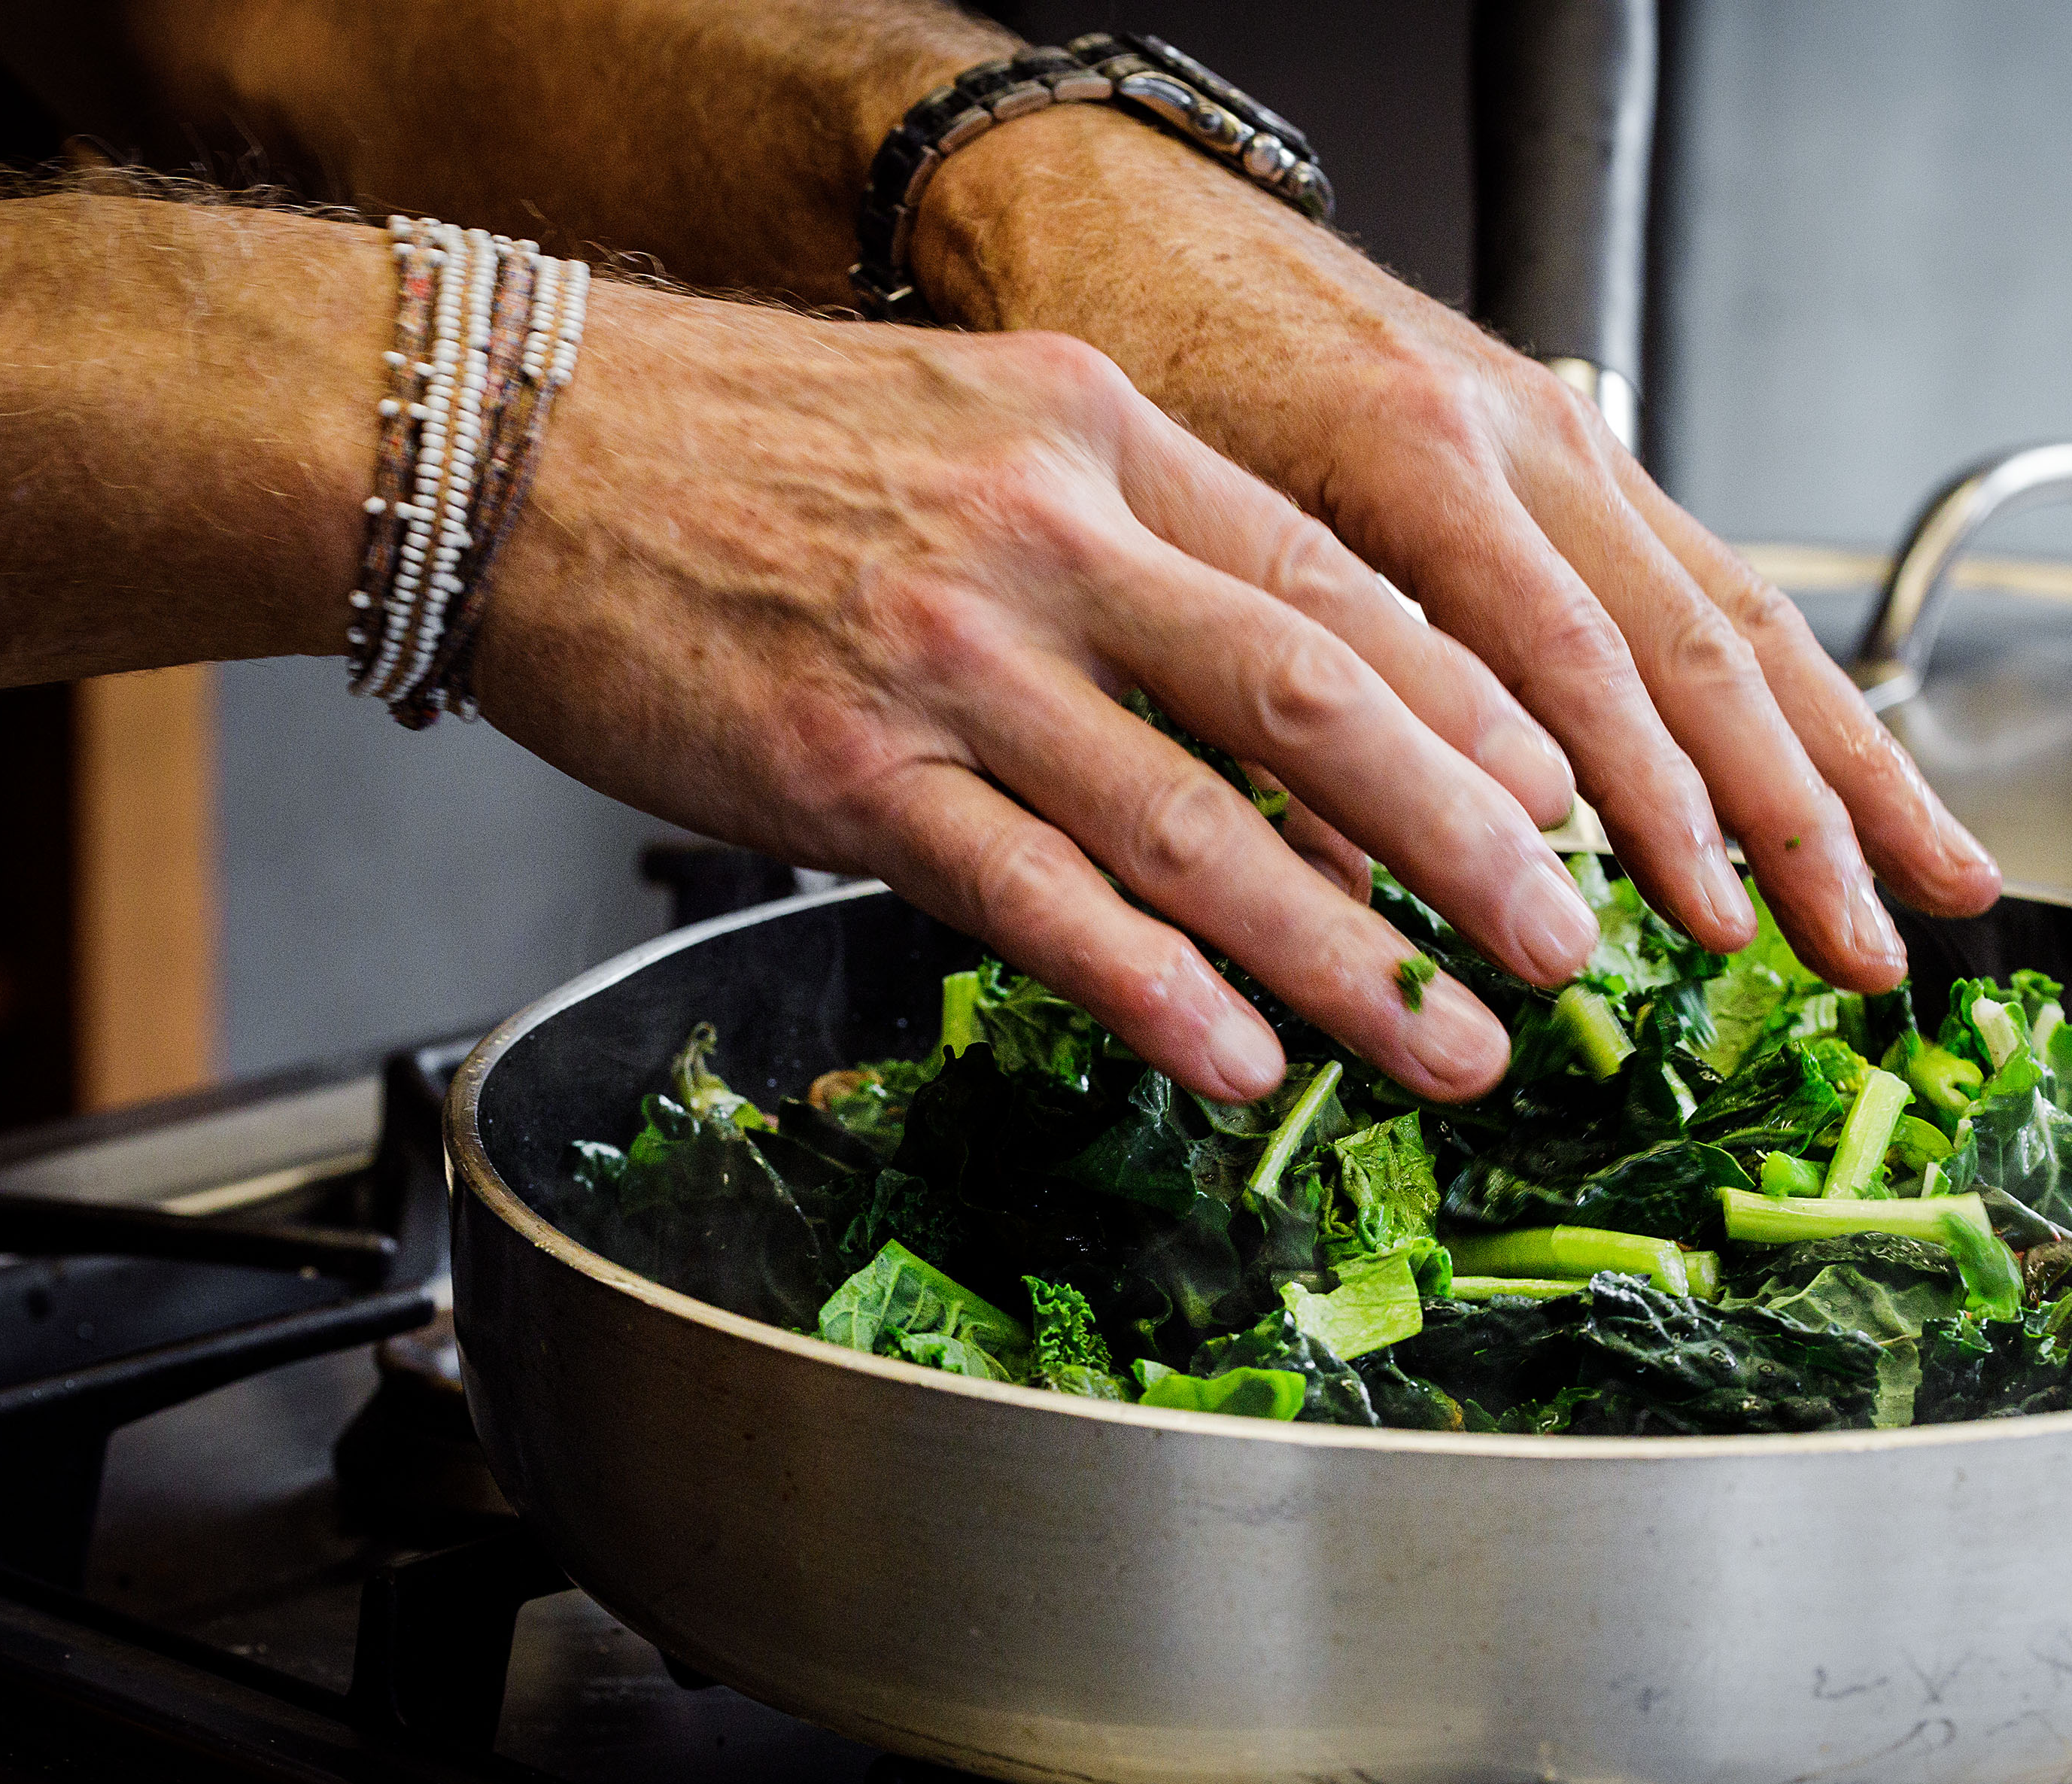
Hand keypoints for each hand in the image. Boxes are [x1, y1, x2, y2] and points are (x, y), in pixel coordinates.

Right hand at [478, 282, 1600, 1103]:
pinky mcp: (843, 767)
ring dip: (1340, 953)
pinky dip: (1147, 985)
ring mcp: (948, 657)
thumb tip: (1291, 724)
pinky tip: (1234, 1059)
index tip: (1566, 802)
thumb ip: (1141, 556)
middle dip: (1466, 842)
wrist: (506, 441)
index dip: (1471, 709)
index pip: (1336, 584)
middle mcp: (1049, 540)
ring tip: (1447, 1044)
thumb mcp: (981, 437)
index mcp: (1102, 441)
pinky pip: (1030, 895)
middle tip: (1564, 945)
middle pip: (1314, 699)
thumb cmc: (743, 449)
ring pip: (1194, 822)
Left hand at [916, 108, 2002, 990]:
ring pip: (1743, 614)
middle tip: (1866, 949)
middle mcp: (1522, 438)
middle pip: (1702, 646)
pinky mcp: (1577, 452)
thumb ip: (1279, 684)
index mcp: (1413, 453)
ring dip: (1846, 766)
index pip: (1568, 655)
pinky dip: (1794, 698)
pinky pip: (1712, 580)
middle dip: (1801, 816)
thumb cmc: (1136, 361)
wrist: (1133, 211)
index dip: (1653, 803)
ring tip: (1933, 881)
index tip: (1714, 922)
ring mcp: (1569, 439)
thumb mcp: (1173, 527)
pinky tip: (1849, 780)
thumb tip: (1371, 870)